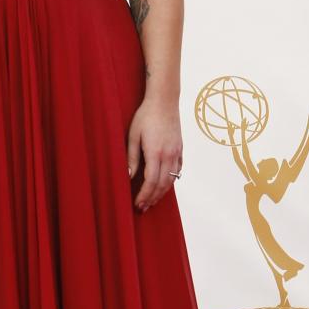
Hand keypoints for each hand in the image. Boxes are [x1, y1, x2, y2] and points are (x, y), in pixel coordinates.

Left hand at [126, 96, 181, 212]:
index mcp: (156, 153)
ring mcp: (177, 152)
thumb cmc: (145, 116)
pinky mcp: (180, 149)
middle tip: (143, 208)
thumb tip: (129, 176)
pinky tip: (165, 186)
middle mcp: (169, 155)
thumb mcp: (133, 136)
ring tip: (152, 201)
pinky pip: (177, 170)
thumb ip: (132, 158)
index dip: (144, 195)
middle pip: (162, 184)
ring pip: (171, 179)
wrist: (164, 101)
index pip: (151, 182)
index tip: (138, 204)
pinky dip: (171, 181)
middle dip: (152, 198)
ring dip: (162, 192)